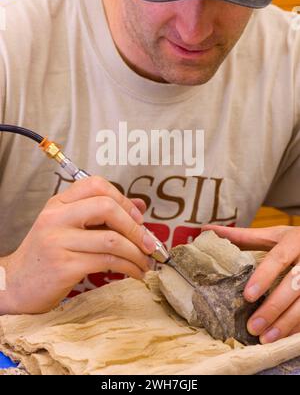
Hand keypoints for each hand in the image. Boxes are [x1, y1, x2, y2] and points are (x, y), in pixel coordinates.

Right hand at [2, 176, 155, 314]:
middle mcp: (56, 218)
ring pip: (111, 239)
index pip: (96, 185)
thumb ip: (102, 216)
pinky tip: (134, 273)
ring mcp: (58, 241)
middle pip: (106, 207)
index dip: (123, 199)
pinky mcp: (64, 266)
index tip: (138, 218)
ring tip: (145, 262)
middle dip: (135, 226)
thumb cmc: (46, 256)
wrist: (15, 285)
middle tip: (149, 242)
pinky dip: (129, 267)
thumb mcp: (69, 228)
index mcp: (58, 204)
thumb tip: (139, 206)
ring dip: (137, 252)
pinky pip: (107, 261)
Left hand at [201, 224, 299, 343]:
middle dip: (273, 308)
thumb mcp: (272, 235)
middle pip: (293, 286)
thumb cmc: (295, 241)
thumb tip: (205, 229)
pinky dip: (298, 328)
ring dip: (286, 324)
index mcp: (294, 241)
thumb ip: (242, 236)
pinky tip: (283, 339)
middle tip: (253, 326)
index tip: (248, 295)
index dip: (264, 277)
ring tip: (265, 338)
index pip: (278, 259)